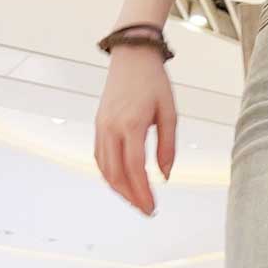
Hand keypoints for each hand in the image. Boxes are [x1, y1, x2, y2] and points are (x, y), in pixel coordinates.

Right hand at [94, 47, 176, 215]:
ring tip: (136, 201)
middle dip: (131, 196)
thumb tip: (165, 176)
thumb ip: (168, 147)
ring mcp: (101, 127)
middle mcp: (111, 128)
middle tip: (146, 210)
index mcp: (131, 124)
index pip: (134, 168)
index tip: (152, 207)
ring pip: (104, 169)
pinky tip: (123, 183)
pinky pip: (100, 158)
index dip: (142, 191)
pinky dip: (110, 175)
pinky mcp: (98, 125)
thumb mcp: (169, 113)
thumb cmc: (154, 83)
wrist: (132, 57)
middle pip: (116, 173)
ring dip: (119, 189)